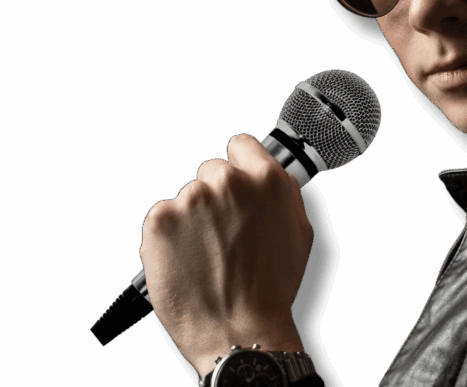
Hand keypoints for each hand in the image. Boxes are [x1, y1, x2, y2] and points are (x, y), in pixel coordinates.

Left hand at [139, 134, 312, 376]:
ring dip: (192, 218)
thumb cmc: (270, 288)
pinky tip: (188, 259)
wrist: (237, 329)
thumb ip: (282, 194)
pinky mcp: (160, 219)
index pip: (241, 144)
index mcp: (267, 181)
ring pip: (187, 197)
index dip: (239, 164)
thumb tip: (268, 175)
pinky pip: (163, 217)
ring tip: (207, 254)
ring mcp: (191, 199)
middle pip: (212, 170)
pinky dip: (170, 237)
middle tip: (224, 233)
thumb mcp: (299, 232)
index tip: (236, 181)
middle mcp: (229, 182)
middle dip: (216, 197)